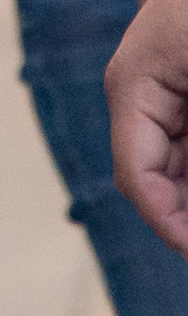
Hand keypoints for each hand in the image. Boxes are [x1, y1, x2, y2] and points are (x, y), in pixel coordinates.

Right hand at [110, 0, 187, 254]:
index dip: (172, 227)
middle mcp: (140, 95)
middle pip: (159, 181)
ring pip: (176, 169)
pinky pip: (186, 146)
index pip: (138, 179)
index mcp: (133, 88)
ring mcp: (165, 93)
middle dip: (184, 215)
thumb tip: (183, 206)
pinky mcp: (185, 93)